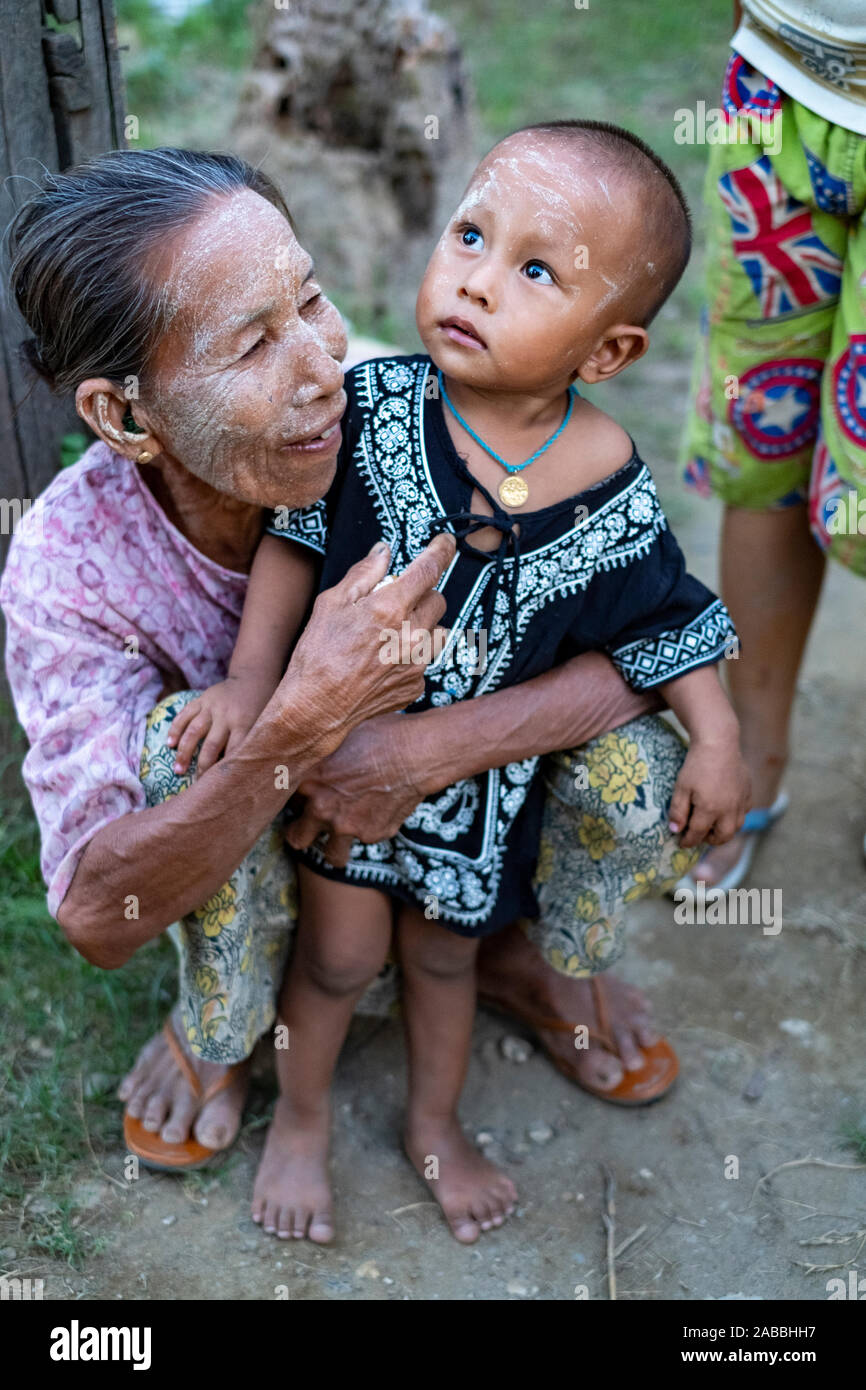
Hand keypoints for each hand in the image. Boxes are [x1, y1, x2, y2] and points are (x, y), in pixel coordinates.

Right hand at [167, 673, 274, 774]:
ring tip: (177, 769)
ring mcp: (212, 706)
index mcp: (244, 723)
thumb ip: (251, 744)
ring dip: (184, 751)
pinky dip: (175, 729)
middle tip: (195, 783)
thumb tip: (243, 773)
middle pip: (211, 745)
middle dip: (202, 766)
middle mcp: (226, 715)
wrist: (252, 679)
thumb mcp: (262, 725)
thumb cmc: (260, 709)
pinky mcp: (202, 699)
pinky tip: (169, 744)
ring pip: (193, 731)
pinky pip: (185, 714)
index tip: (218, 786)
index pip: (233, 751)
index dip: (224, 769)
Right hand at [276, 534, 453, 758]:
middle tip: (395, 603)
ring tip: (389, 636)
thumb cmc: (317, 653)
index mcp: (390, 608)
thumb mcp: (331, 603)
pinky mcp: (416, 685)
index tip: (446, 542)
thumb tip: (384, 551)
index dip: (442, 550)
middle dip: (421, 595)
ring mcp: (417, 663)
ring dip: (421, 626)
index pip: (429, 569)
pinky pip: (425, 660)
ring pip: (436, 632)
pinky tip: (383, 663)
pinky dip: (410, 656)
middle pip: (438, 599)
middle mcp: (411, 634)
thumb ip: (363, 574)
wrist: (317, 707)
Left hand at [285, 712, 425, 866]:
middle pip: (297, 837)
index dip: (291, 797)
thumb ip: (320, 753)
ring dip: (332, 846)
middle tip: (305, 828)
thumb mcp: (340, 735)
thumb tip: (310, 748)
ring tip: (339, 835)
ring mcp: (347, 826)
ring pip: (331, 854)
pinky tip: (380, 808)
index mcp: (308, 781)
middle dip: (300, 834)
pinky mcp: (373, 834)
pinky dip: (370, 828)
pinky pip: (366, 838)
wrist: (415, 754)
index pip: (283, 800)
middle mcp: (322, 808)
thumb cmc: (379, 734)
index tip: (299, 795)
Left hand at [668, 739, 750, 848]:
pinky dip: (735, 817)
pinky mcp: (748, 793)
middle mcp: (729, 810)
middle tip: (699, 837)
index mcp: (710, 809)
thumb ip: (678, 811)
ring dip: (724, 831)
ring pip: (736, 827)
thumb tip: (675, 830)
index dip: (687, 841)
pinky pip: (744, 812)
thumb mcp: (681, 787)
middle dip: (709, 841)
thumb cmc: (696, 765)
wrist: (719, 743)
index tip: (681, 842)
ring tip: (712, 827)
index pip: (697, 834)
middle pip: (722, 837)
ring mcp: (741, 802)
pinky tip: (725, 810)